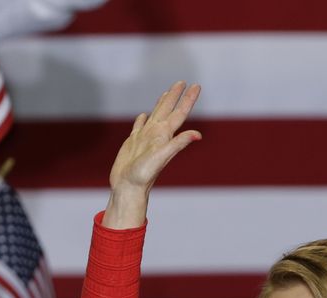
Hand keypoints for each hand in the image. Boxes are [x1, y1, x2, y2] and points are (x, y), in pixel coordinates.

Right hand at [103, 81, 201, 227]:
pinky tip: (144, 115)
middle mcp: (157, 135)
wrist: (128, 187)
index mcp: (164, 135)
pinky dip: (142, 119)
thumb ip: (178, 144)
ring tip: (167, 93)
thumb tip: (198, 135)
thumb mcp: (162, 157)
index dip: (188, 99)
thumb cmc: (143, 175)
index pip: (179, 113)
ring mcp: (145, 138)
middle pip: (168, 110)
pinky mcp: (133, 143)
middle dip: (176, 96)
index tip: (196, 86)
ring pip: (155, 115)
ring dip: (161, 103)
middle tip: (183, 82)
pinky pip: (139, 126)